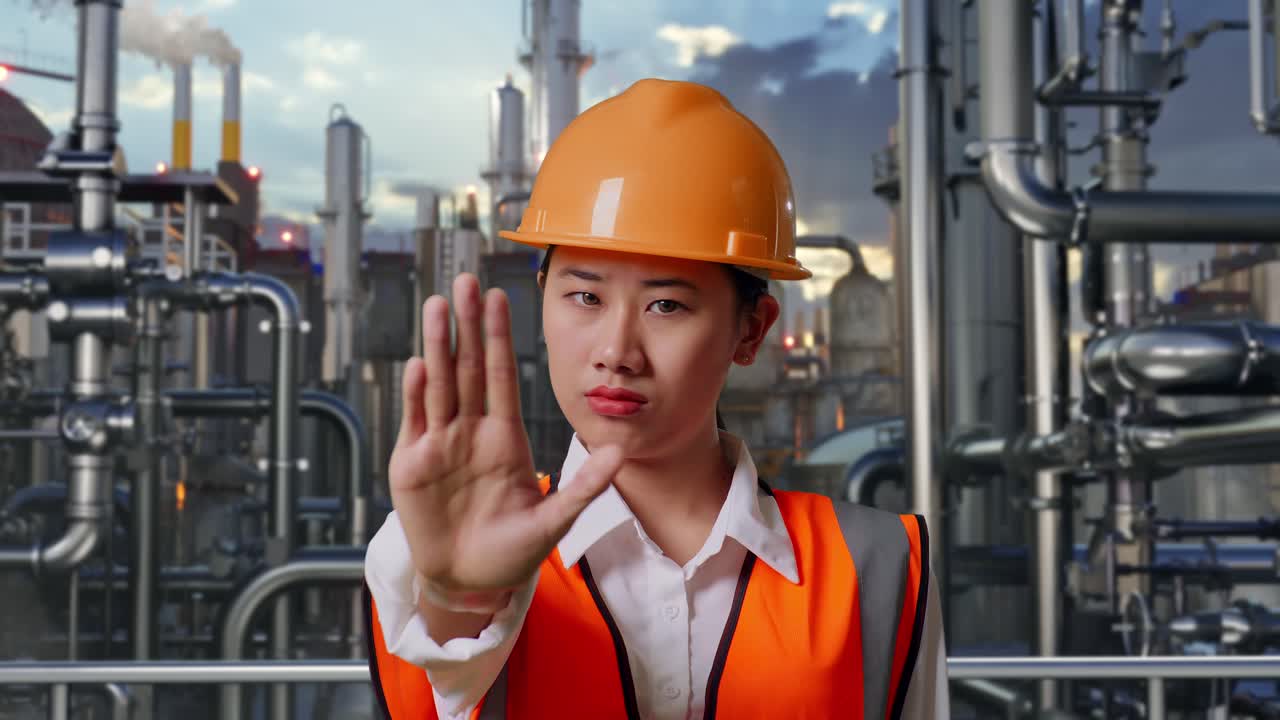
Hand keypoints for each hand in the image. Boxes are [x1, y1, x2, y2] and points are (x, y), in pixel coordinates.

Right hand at [389, 273, 622, 600]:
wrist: (469, 582)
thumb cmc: (511, 551)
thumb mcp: (554, 520)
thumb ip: (584, 486)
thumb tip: (620, 452)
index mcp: (504, 436)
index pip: (502, 375)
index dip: (500, 336)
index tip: (500, 297)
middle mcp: (470, 430)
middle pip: (468, 368)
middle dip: (467, 325)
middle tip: (464, 282)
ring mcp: (439, 444)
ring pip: (439, 384)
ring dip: (438, 346)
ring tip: (438, 306)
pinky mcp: (412, 465)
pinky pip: (416, 421)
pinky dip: (417, 394)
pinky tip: (419, 364)